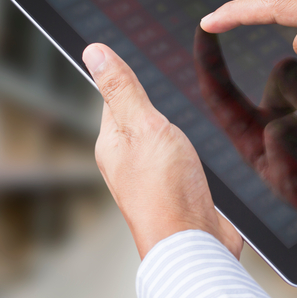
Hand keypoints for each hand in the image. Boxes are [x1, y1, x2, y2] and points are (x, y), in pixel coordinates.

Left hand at [82, 43, 243, 259]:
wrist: (196, 245)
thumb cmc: (167, 191)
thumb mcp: (144, 125)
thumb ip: (123, 89)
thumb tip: (94, 52)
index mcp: (111, 143)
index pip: (114, 96)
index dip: (129, 76)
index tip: (144, 57)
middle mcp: (128, 160)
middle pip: (139, 117)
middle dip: (156, 100)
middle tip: (173, 81)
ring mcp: (153, 177)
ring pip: (163, 138)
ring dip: (176, 125)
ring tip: (189, 113)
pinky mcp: (178, 190)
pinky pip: (182, 158)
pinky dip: (191, 147)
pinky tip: (202, 145)